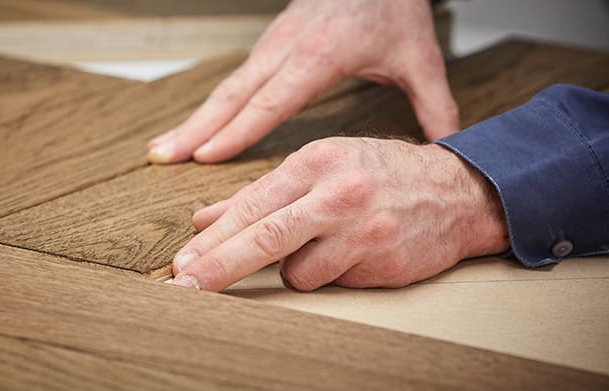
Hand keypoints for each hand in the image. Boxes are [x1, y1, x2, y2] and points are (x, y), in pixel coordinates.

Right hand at [148, 0, 458, 163]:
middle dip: (197, 128)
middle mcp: (288, 49)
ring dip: (193, 118)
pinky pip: (234, 80)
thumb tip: (447, 149)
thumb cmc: (391, 7)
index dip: (239, 130)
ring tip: (161, 149)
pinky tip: (192, 128)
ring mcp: (273, 45)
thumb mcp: (419, 56)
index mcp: (322, 55)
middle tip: (162, 156)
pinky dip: (209, 107)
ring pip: (226, 87)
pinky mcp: (270, 45)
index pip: (273, 99)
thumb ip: (434, 105)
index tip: (207, 155)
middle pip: (234, 94)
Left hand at [170, 137, 508, 291]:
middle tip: (184, 286)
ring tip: (328, 243)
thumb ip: (259, 195)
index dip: (213, 238)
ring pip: (297, 272)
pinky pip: (333, 283)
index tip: (185, 261)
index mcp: (315, 161)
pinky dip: (333, 274)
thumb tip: (203, 218)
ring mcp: (362, 231)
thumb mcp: (319, 167)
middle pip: (264, 238)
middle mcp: (337, 193)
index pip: (252, 205)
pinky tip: (354, 253)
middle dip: (220, 266)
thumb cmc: (378, 175)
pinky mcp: (381, 263)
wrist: (456, 192)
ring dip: (299, 267)